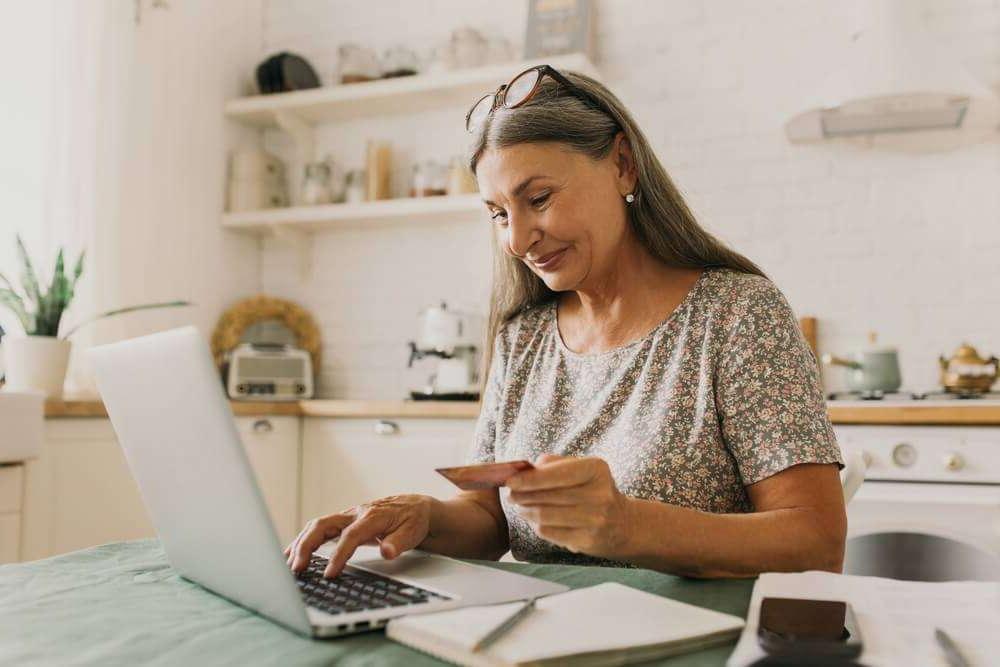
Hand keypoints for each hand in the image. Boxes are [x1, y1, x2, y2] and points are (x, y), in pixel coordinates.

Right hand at [284, 494, 431, 577]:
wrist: (414, 507)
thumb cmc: (413, 519)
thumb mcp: (413, 531)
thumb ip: (400, 542)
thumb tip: (387, 551)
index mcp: (371, 516)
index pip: (350, 535)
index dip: (338, 555)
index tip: (329, 574)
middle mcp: (354, 514)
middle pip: (323, 525)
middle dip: (307, 546)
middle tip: (296, 569)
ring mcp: (345, 517)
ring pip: (316, 527)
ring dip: (300, 545)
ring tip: (289, 567)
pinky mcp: (341, 523)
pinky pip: (317, 530)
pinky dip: (302, 542)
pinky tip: (290, 556)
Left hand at [507, 454, 632, 558]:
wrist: (622, 524)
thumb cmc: (593, 490)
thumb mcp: (581, 468)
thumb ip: (553, 464)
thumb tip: (524, 470)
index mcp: (595, 469)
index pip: (556, 474)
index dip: (529, 479)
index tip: (509, 481)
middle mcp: (599, 494)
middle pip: (547, 497)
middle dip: (522, 495)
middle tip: (511, 494)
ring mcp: (595, 520)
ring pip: (544, 516)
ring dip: (526, 511)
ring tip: (521, 507)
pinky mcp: (587, 541)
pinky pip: (549, 533)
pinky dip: (537, 526)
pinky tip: (536, 520)